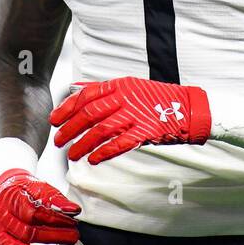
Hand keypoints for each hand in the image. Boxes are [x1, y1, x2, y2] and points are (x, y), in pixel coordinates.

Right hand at [0, 169, 79, 244]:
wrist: (4, 191)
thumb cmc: (25, 190)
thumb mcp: (39, 186)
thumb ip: (56, 199)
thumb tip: (74, 210)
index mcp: (11, 199)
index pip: (33, 213)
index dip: (54, 219)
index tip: (73, 222)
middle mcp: (1, 217)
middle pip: (25, 233)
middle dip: (51, 238)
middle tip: (73, 239)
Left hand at [49, 77, 212, 163]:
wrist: (189, 108)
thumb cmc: (158, 99)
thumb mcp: (131, 87)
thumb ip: (105, 90)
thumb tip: (76, 89)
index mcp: (120, 85)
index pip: (86, 95)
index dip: (67, 109)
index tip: (55, 120)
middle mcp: (126, 98)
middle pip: (89, 114)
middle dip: (70, 129)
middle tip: (59, 141)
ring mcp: (136, 114)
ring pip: (101, 130)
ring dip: (83, 144)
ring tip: (73, 155)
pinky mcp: (146, 131)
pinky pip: (120, 143)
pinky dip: (104, 152)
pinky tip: (94, 159)